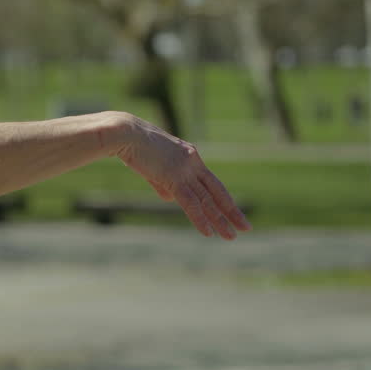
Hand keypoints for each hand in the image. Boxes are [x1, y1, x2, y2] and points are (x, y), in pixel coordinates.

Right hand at [113, 114, 251, 239]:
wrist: (125, 133)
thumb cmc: (133, 144)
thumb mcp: (152, 164)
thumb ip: (162, 182)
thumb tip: (169, 199)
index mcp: (190, 156)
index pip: (211, 182)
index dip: (222, 198)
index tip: (232, 211)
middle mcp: (193, 162)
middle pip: (216, 192)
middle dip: (231, 212)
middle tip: (245, 227)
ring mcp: (185, 170)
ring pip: (206, 200)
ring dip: (219, 220)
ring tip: (231, 237)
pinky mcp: (173, 177)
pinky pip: (190, 203)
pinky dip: (199, 219)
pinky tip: (208, 233)